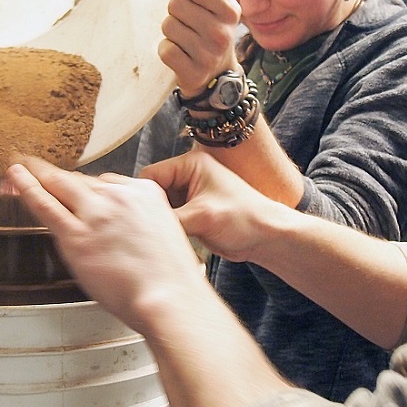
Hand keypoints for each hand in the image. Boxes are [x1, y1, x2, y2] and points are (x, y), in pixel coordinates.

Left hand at [4, 158, 208, 330]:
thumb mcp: (165, 234)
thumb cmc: (171, 279)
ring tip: (18, 168)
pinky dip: (26, 188)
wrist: (170, 297)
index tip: (75, 190)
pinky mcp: (77, 234)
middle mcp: (118, 196)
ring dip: (36, 174)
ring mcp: (95, 213)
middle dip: (55, 175)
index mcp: (144, 192)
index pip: (106, 183)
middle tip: (34, 166)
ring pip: (59, 185)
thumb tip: (122, 231)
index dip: (85, 189)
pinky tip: (15, 178)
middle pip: (79, 180)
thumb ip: (140, 224)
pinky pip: (45, 204)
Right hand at [141, 151, 285, 263]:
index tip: (140, 217)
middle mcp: (187, 177)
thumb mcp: (202, 216)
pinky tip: (171, 241)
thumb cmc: (244, 218)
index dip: (143, 196)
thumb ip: (168, 218)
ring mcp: (188, 197)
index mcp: (190, 164)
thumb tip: (139, 225)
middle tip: (153, 230)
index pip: (150, 175)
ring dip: (160, 223)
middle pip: (152, 192)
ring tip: (164, 237)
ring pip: (159, 209)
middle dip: (152, 211)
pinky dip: (168, 231)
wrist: (267, 238)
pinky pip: (169, 221)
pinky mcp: (191, 215)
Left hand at [160, 0, 242, 97]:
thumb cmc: (211, 31)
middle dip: (175, 10)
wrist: (216, 75)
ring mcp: (208, 55)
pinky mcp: (192, 73)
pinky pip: (165, 49)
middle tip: (186, 21)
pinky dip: (166, 50)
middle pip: (176, 4)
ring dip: (170, 31)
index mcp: (230, 10)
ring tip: (183, 38)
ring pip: (168, 25)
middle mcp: (222, 32)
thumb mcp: (215, 6)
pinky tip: (179, 53)